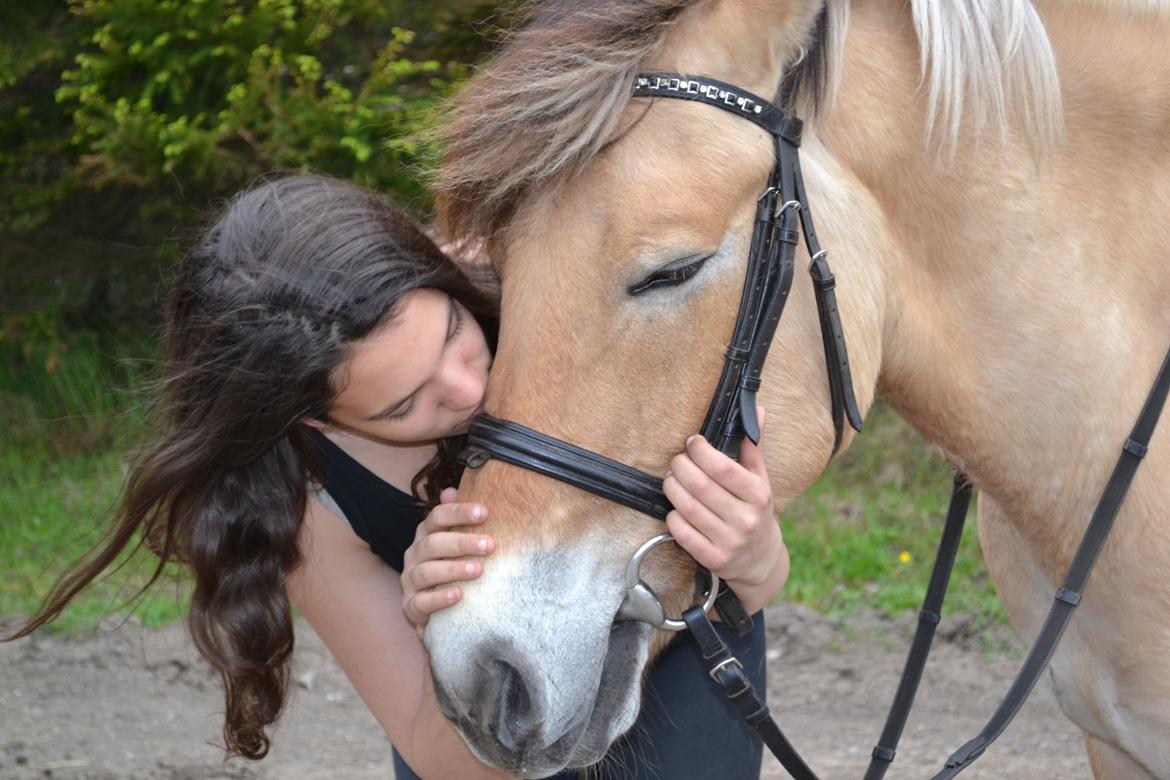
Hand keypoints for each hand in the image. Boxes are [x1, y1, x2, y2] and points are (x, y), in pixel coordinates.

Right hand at [400, 487, 494, 631]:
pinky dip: (439, 598)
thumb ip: (455, 520)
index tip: (484, 512)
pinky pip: (421, 602)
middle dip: (461, 542)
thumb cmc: (449, 569)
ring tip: (478, 570)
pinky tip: (458, 595)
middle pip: (433, 543)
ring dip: (453, 569)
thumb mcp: (455, 543)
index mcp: (426, 535)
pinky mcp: (410, 606)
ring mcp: (410, 581)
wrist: (437, 613)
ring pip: (426, 572)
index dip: (459, 512)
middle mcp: (414, 555)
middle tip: (490, 545)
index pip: (437, 517)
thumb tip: (451, 490)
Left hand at [663, 406, 788, 613]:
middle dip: (681, 467)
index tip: (692, 442)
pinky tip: (674, 507)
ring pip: (688, 508)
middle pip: (700, 486)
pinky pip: (682, 533)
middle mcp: (745, 519)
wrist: (761, 559)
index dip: (701, 451)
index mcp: (758, 495)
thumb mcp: (761, 480)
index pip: (722, 468)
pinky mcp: (713, 558)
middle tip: (676, 461)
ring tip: (671, 479)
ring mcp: (729, 541)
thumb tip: (758, 410)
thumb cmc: (755, 511)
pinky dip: (673, 517)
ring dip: (672, 488)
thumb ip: (754, 447)